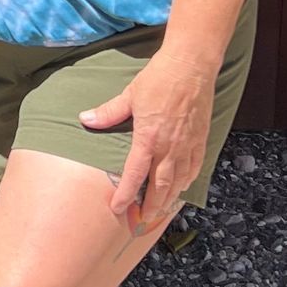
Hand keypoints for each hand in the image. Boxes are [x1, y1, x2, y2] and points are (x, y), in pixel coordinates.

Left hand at [80, 50, 217, 232]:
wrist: (191, 65)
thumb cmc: (159, 78)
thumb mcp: (130, 95)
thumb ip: (109, 112)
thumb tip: (86, 119)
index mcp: (149, 137)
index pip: (135, 174)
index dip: (125, 195)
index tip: (117, 209)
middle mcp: (170, 146)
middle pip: (160, 186)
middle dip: (150, 207)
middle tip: (141, 221)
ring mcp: (188, 145)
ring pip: (179, 181)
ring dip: (168, 199)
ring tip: (159, 211)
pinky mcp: (201, 139)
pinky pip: (194, 168)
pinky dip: (186, 182)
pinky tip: (181, 187)